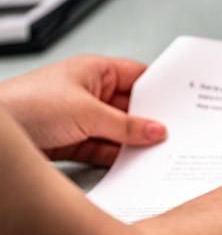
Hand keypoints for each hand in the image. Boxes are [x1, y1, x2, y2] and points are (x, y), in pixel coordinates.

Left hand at [0, 55, 166, 165]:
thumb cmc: (27, 106)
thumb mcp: (86, 112)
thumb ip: (125, 125)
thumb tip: (157, 130)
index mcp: (95, 71)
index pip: (138, 76)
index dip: (160, 88)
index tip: (182, 103)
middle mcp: (90, 92)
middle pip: (131, 107)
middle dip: (149, 120)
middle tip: (174, 133)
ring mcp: (82, 118)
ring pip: (119, 130)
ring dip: (133, 142)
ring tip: (157, 152)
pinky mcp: (73, 141)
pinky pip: (104, 149)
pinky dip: (117, 157)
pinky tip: (133, 163)